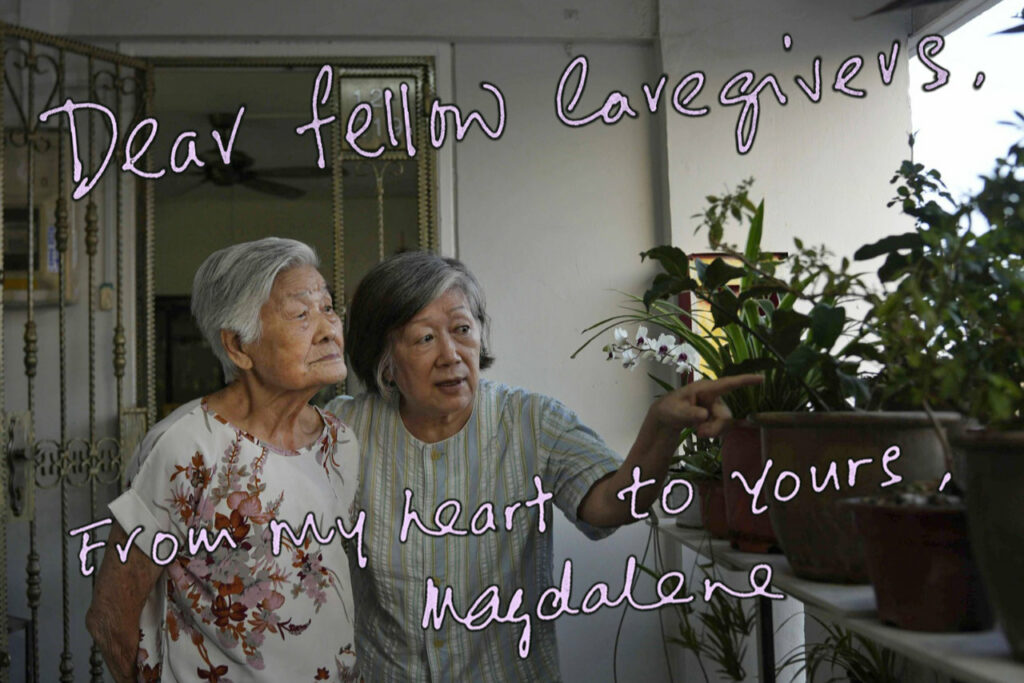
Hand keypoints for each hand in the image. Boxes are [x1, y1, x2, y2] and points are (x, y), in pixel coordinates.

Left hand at [648, 374, 762, 437]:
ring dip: (712, 431)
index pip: (727, 384)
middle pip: (725, 415)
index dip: (744, 381)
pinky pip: (722, 428)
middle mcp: (715, 397)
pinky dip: (712, 433)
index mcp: (706, 389)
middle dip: (715, 428)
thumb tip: (705, 415)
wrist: (667, 417)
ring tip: (697, 432)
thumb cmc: (670, 408)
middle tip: (699, 434)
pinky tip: (700, 431)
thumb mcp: (675, 411)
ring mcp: (717, 408)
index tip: (761, 378)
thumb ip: (689, 413)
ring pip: (725, 424)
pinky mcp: (717, 417)